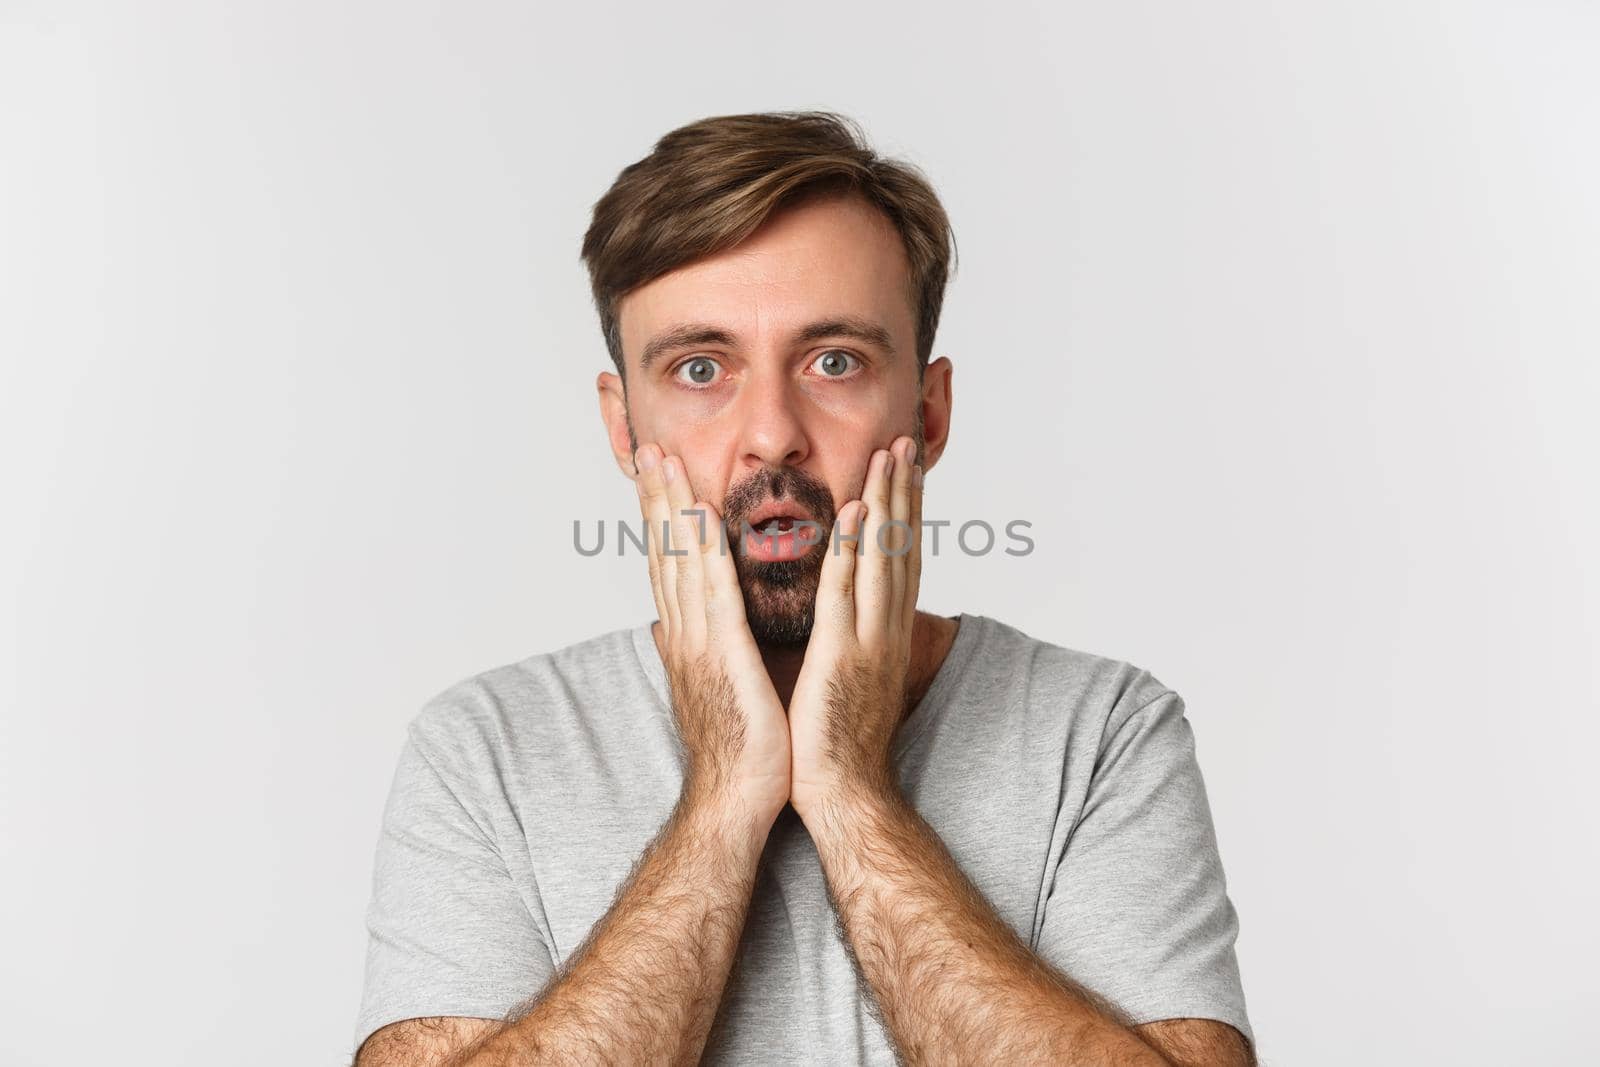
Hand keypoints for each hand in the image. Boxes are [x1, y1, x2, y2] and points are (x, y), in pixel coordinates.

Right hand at [632, 443, 791, 825]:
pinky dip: (706, 550)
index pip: (669, 566)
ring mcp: (698, 643)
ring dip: (672, 507)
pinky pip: (714, 592)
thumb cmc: (737, 750)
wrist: (736, 800)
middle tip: (647, 448)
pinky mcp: (723, 656)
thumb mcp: (711, 688)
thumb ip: (694, 651)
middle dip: (656, 498)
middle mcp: (683, 633)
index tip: (656, 476)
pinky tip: (703, 515)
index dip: (660, 519)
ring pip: (681, 561)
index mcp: (687, 639)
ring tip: (665, 462)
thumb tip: (669, 629)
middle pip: (665, 553)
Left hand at [787, 435, 922, 820]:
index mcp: (882, 633)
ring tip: (888, 454)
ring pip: (882, 559)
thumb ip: (840, 637)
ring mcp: (869, 641)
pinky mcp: (843, 656)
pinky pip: (848, 593)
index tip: (901, 469)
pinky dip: (854, 550)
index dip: (901, 511)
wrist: (842, 794)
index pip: (896, 560)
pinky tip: (855, 512)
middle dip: (903, 492)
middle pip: (900, 548)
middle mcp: (886, 630)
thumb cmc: (834, 742)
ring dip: (885, 503)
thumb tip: (831, 613)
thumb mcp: (844, 676)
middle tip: (905, 441)